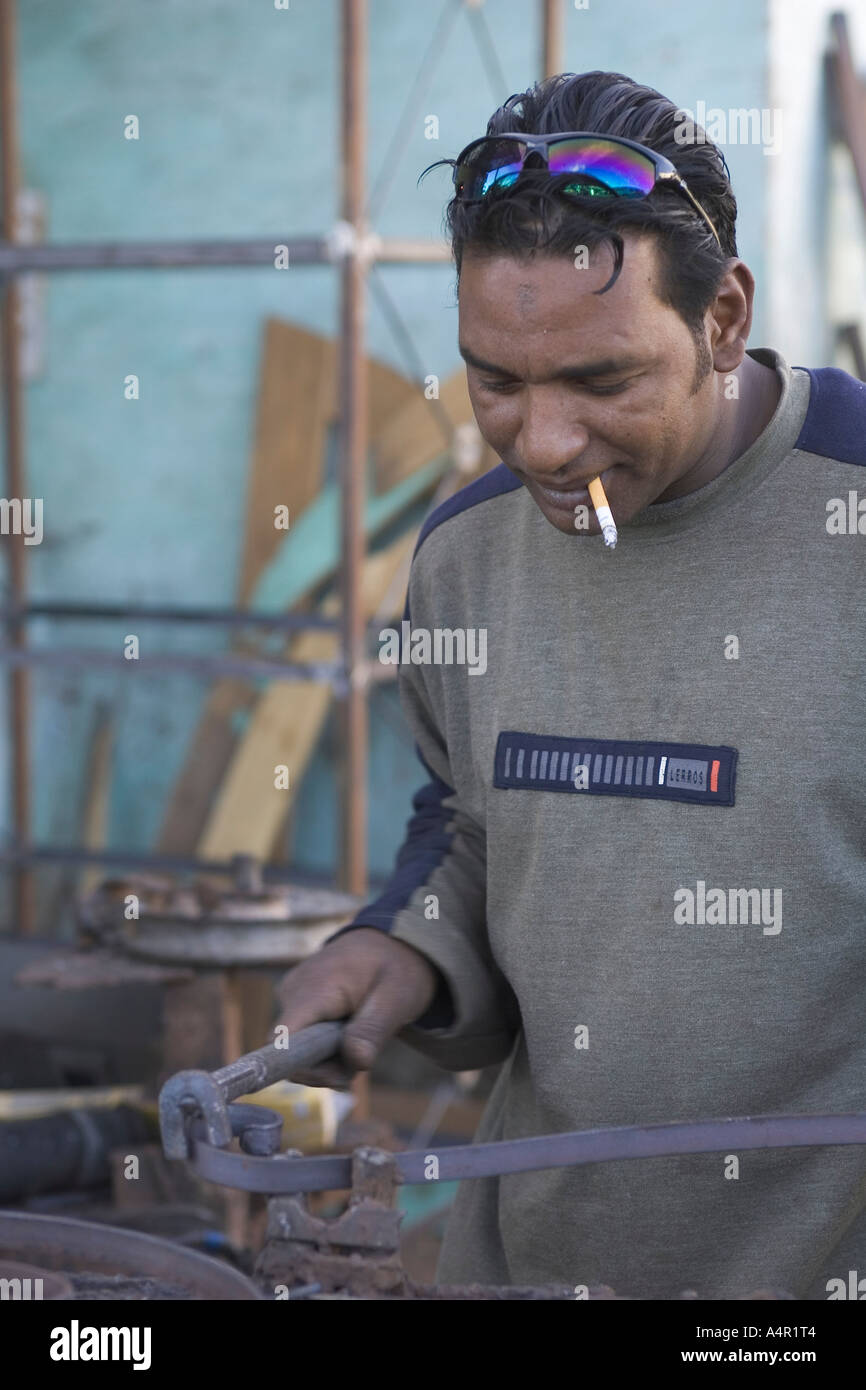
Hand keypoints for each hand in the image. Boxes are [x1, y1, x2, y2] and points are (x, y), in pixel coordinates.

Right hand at [275, 928, 438, 1087]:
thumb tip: (356, 1061)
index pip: (279, 1041)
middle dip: (327, 1067)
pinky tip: (351, 1033)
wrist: (391, 939)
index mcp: (312, 989)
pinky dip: (327, 1046)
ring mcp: (292, 995)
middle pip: (291, 1052)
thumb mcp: (397, 998)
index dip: (301, 1068)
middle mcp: (292, 992)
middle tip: (364, 1056)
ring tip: (363, 1039)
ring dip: (330, 1058)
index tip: (339, 1076)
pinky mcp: (298, 1002)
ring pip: (298, 1048)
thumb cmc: (396, 966)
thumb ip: (373, 1029)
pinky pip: (303, 1037)